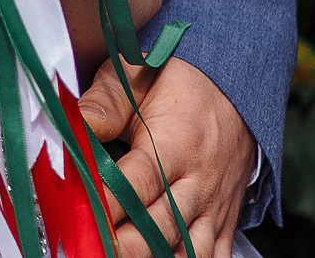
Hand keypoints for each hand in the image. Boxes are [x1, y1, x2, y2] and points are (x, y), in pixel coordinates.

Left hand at [78, 55, 255, 257]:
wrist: (236, 85)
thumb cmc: (177, 80)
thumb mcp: (135, 75)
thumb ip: (106, 101)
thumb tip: (77, 120)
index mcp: (174, 145)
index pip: (136, 183)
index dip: (107, 202)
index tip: (78, 215)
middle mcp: (198, 182)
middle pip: (161, 225)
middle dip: (125, 244)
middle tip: (90, 248)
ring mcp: (214, 206)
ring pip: (189, 249)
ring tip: (116, 257)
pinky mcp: (225, 220)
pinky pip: (215, 256)